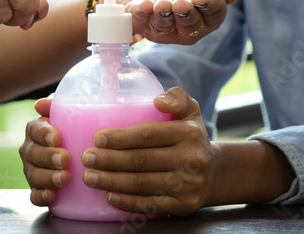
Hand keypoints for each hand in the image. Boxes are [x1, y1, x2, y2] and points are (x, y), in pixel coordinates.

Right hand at [19, 97, 70, 205]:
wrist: (80, 151)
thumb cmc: (75, 128)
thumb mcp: (71, 113)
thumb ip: (58, 106)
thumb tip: (41, 104)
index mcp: (36, 129)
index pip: (34, 129)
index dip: (44, 133)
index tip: (58, 137)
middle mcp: (30, 150)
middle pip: (33, 154)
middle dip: (48, 157)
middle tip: (65, 159)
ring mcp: (32, 171)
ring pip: (34, 175)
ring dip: (48, 177)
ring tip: (65, 178)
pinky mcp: (38, 189)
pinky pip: (34, 195)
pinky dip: (42, 196)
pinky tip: (52, 195)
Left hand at [81, 87, 218, 215]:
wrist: (216, 172)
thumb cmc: (192, 137)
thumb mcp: (191, 111)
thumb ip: (177, 98)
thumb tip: (158, 100)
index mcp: (188, 133)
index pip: (148, 135)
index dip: (121, 138)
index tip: (97, 139)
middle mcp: (191, 160)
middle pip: (141, 161)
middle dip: (109, 160)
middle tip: (87, 158)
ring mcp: (188, 185)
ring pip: (142, 184)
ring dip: (112, 181)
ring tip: (90, 177)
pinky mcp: (184, 205)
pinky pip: (151, 205)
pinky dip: (127, 202)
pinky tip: (110, 195)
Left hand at [118, 0, 240, 44]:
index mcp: (207, 11)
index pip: (215, 12)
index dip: (209, 4)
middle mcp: (188, 26)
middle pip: (192, 26)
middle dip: (186, 14)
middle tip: (180, 2)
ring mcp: (165, 30)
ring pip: (167, 28)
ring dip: (164, 15)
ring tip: (161, 3)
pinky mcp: (142, 28)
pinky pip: (143, 25)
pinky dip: (143, 14)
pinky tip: (145, 4)